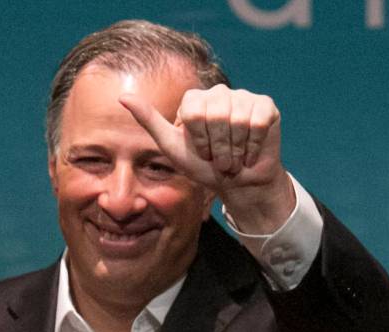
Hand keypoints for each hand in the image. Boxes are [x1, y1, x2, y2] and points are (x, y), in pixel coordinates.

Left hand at [120, 85, 294, 232]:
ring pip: (238, 119)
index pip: (193, 112)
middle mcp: (219, 92)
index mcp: (195, 99)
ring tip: (234, 157)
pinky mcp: (266, 106)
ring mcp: (244, 97)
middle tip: (219, 159)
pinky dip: (252, 146)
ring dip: (235, 149)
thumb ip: (148, 120)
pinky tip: (249, 153)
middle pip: (215, 114)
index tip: (201, 152)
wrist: (236, 183)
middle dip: (217, 147)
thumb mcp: (171, 146)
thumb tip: (122, 96)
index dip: (198, 139)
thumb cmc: (202, 166)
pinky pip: (258, 122)